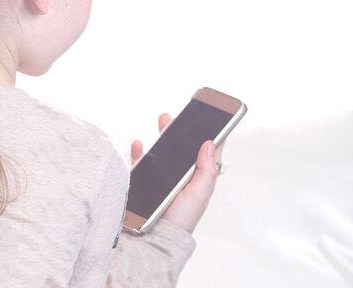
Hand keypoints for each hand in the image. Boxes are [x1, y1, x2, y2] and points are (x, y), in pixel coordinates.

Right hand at [130, 113, 223, 233]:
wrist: (154, 237)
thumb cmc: (180, 221)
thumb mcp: (198, 195)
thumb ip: (205, 170)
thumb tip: (210, 143)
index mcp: (197, 178)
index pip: (206, 153)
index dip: (211, 135)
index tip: (215, 117)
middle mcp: (180, 176)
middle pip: (183, 147)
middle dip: (183, 130)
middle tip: (183, 115)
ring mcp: (161, 178)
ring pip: (162, 151)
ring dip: (163, 135)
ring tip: (164, 120)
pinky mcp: (143, 181)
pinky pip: (140, 161)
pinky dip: (138, 150)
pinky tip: (138, 143)